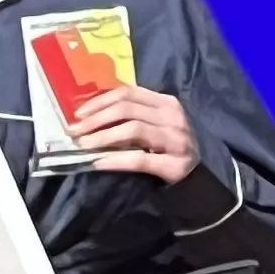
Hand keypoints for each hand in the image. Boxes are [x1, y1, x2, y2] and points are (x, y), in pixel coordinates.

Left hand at [69, 82, 197, 183]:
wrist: (200, 181)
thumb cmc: (170, 150)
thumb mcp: (157, 125)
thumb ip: (134, 115)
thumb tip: (91, 115)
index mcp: (167, 103)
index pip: (128, 92)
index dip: (100, 100)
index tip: (78, 113)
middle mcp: (173, 117)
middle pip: (127, 109)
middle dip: (96, 119)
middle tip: (74, 131)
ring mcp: (177, 140)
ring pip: (133, 130)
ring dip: (102, 137)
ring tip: (83, 146)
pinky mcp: (175, 165)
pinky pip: (139, 160)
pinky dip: (115, 160)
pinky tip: (98, 163)